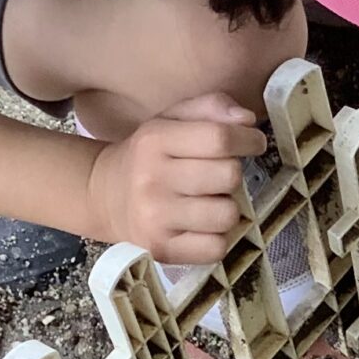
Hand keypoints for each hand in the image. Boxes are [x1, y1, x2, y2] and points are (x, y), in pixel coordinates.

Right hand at [83, 93, 265, 264]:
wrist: (104, 196)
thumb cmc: (149, 156)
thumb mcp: (171, 120)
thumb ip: (210, 108)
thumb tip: (247, 120)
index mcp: (155, 141)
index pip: (219, 138)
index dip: (247, 139)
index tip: (253, 143)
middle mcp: (152, 180)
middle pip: (229, 176)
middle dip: (231, 174)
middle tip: (217, 176)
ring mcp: (155, 219)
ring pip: (227, 215)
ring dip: (226, 208)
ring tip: (208, 202)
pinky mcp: (162, 250)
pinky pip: (217, 248)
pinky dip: (217, 238)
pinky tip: (202, 227)